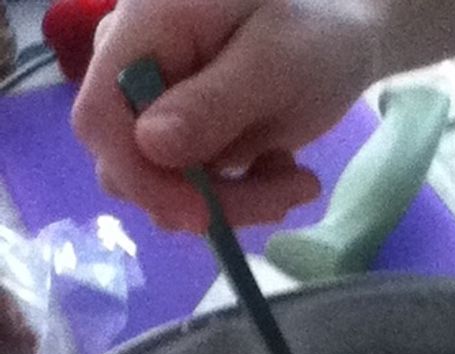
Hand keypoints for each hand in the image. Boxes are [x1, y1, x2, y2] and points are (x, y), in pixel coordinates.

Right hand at [72, 0, 381, 230]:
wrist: (343, 31)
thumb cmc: (315, 29)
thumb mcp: (275, 63)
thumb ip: (214, 103)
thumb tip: (150, 145)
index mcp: (143, 28)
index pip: (100, 115)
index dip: (139, 175)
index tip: (200, 214)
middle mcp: (135, 67)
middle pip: (132, 164)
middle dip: (207, 198)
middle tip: (286, 194)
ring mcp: (156, 104)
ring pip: (165, 187)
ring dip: (235, 202)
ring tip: (298, 180)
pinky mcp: (182, 136)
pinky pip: (191, 189)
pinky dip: (242, 196)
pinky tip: (285, 171)